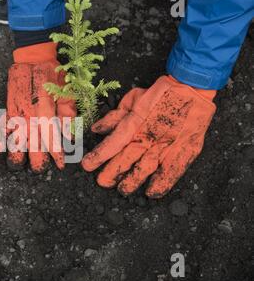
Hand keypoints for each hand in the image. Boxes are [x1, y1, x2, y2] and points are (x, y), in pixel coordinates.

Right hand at [0, 42, 75, 172]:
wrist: (33, 57)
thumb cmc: (53, 74)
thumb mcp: (68, 91)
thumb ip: (68, 114)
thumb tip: (70, 138)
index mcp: (45, 111)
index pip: (51, 138)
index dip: (56, 154)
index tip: (60, 166)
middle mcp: (29, 115)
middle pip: (31, 147)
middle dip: (35, 162)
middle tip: (41, 168)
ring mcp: (15, 114)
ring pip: (12, 142)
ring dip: (15, 157)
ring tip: (20, 165)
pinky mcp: (6, 110)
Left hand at [82, 75, 215, 197]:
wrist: (192, 88)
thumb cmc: (160, 94)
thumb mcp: (133, 99)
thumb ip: (114, 116)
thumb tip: (97, 129)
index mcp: (135, 123)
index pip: (113, 143)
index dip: (99, 156)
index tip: (87, 165)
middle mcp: (149, 136)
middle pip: (126, 159)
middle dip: (112, 173)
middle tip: (102, 182)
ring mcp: (167, 145)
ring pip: (145, 168)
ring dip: (132, 181)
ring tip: (123, 190)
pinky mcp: (184, 150)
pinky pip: (172, 172)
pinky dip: (162, 183)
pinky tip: (152, 192)